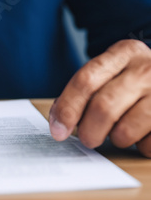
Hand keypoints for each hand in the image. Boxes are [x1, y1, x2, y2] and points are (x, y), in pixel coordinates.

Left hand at [49, 39, 150, 156]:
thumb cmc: (137, 81)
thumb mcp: (114, 73)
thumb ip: (84, 91)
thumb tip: (59, 122)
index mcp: (124, 53)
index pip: (85, 81)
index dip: (67, 109)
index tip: (58, 131)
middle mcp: (147, 68)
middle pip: (103, 107)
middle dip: (89, 131)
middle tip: (89, 139)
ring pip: (125, 131)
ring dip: (118, 140)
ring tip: (124, 132)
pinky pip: (148, 145)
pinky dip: (141, 146)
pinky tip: (146, 133)